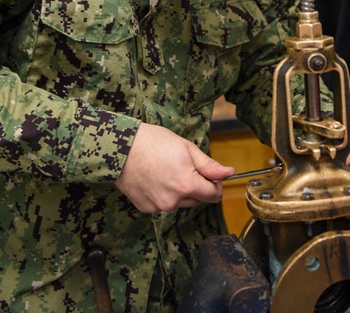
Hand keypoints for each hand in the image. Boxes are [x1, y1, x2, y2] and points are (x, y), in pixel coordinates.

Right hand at [115, 123, 235, 212]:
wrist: (120, 148)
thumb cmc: (152, 142)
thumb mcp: (186, 148)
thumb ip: (209, 165)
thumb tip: (229, 173)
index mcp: (187, 185)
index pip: (214, 195)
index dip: (215, 184)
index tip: (209, 174)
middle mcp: (174, 201)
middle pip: (198, 200)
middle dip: (196, 186)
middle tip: (183, 167)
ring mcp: (159, 206)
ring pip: (180, 203)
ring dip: (180, 192)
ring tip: (166, 171)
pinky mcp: (146, 208)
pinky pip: (163, 204)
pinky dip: (163, 194)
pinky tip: (154, 179)